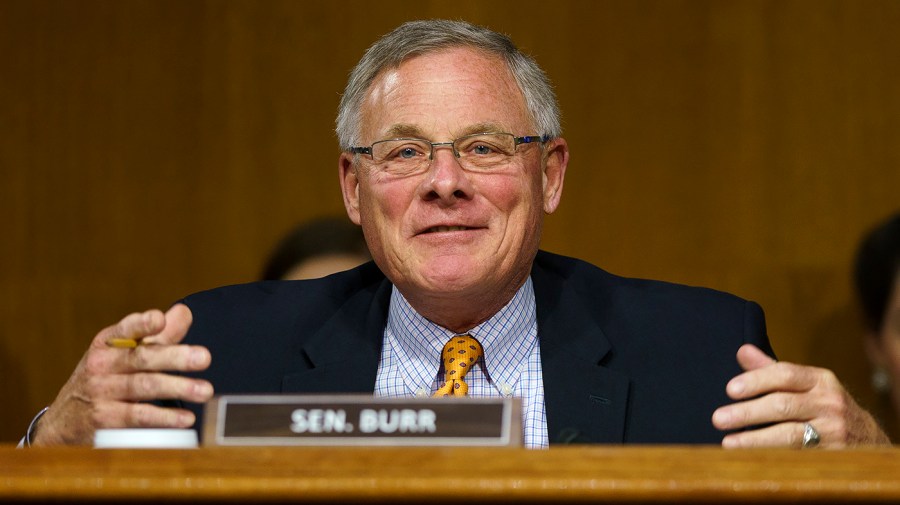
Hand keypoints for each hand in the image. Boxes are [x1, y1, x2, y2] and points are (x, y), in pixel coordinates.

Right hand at [31, 303, 213, 445]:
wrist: (65, 422)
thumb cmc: (104, 380)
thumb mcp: (123, 354)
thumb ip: (157, 336)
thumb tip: (184, 312)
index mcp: (107, 344)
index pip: (125, 329)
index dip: (141, 324)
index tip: (159, 319)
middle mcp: (101, 366)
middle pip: (142, 358)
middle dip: (175, 357)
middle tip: (205, 357)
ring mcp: (100, 393)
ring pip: (143, 387)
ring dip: (177, 388)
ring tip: (204, 391)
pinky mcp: (103, 422)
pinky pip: (137, 418)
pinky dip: (163, 419)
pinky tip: (185, 419)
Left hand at [712, 344, 889, 447]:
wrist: (867, 438)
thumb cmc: (823, 407)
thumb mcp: (805, 384)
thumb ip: (771, 370)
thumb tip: (742, 351)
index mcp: (820, 380)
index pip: (784, 374)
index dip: (756, 381)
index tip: (729, 390)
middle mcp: (829, 403)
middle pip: (783, 405)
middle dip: (747, 412)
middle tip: (718, 419)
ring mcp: (834, 431)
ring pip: (790, 434)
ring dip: (755, 440)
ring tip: (728, 443)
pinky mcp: (833, 456)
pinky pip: (799, 456)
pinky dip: (773, 457)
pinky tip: (751, 459)